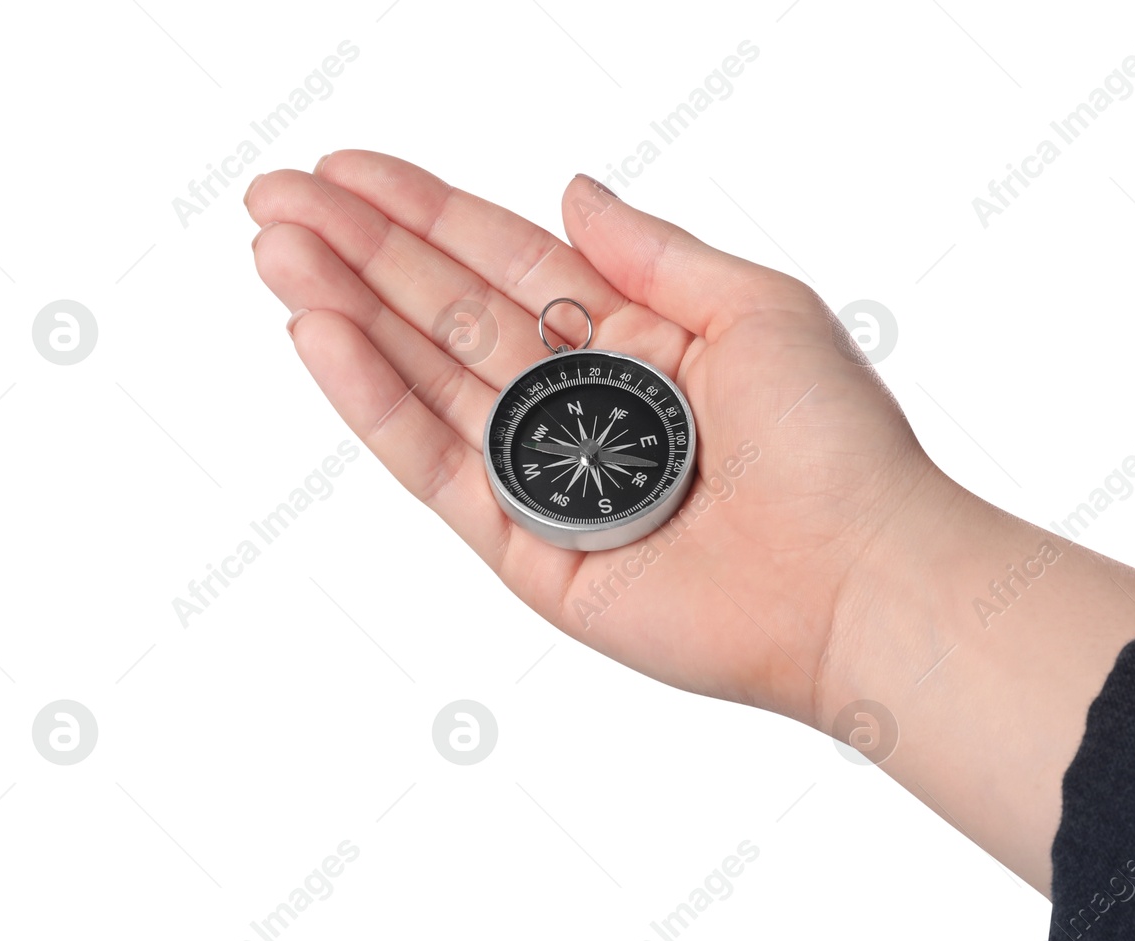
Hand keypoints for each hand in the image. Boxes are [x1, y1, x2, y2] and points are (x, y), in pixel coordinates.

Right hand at [245, 151, 1134, 893]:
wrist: (860, 576)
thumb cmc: (836, 442)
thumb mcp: (755, 305)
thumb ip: (648, 252)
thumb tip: (570, 190)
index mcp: (638, 343)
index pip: (506, 263)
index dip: (426, 214)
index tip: (345, 169)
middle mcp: (583, 409)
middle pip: (448, 314)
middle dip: (362, 253)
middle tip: (274, 200)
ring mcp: (549, 481)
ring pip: (427, 383)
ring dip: (348, 314)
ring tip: (277, 251)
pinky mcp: (529, 552)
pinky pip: (436, 468)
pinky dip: (375, 403)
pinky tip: (320, 336)